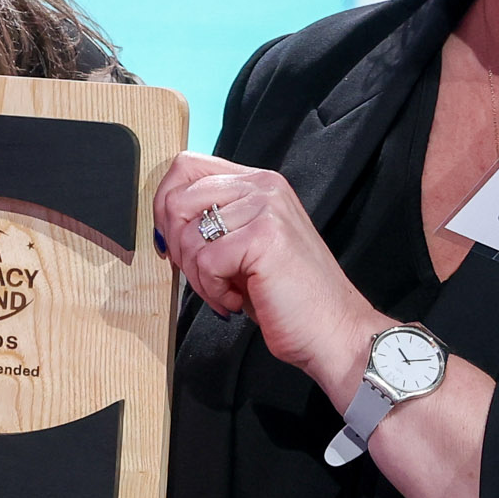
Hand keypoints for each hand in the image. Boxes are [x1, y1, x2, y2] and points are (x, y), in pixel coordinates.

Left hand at [154, 151, 375, 404]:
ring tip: (225, 291)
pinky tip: (236, 299)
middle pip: (178, 198)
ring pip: (189, 234)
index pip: (187, 167)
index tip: (172, 241)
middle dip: (177, 247)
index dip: (165, 205)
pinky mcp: (265, 237)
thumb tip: (164, 221)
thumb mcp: (245, 246)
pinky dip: (212, 290)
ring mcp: (266, 208)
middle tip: (202, 275)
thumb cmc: (288, 295)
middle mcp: (263, 187)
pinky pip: (205, 261)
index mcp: (258, 183)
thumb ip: (213, 222)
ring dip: (197, 275)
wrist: (334, 330)